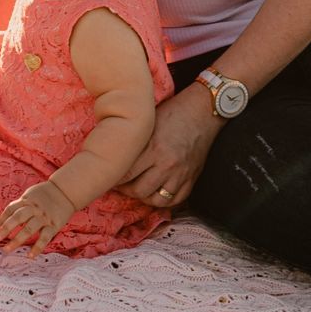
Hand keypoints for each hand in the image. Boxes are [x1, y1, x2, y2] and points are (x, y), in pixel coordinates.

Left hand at [0, 180, 76, 253]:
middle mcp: (34, 208)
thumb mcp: (30, 195)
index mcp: (26, 201)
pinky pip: (44, 237)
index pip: (10, 210)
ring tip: (7, 249)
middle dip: (6, 228)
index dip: (1, 220)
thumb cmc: (44, 195)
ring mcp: (44, 217)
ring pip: (29, 228)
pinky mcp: (54, 225)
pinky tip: (30, 255)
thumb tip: (5, 220)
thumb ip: (20, 206)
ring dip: (17, 240)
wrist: (65, 191)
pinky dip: (37, 247)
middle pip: (18, 217)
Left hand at [118, 89, 224, 207]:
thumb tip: (112, 154)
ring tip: (138, 188)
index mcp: (153, 148)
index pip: (125, 174)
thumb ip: (133, 142)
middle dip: (126, 190)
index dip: (113, 177)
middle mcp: (167, 164)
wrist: (203, 111)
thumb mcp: (147, 123)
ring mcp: (181, 174)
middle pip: (139, 191)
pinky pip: (175, 200)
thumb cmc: (172, 112)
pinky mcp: (192, 178)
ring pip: (157, 200)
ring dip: (144, 197)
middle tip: (120, 183)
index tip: (108, 174)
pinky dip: (164, 199)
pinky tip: (156, 191)